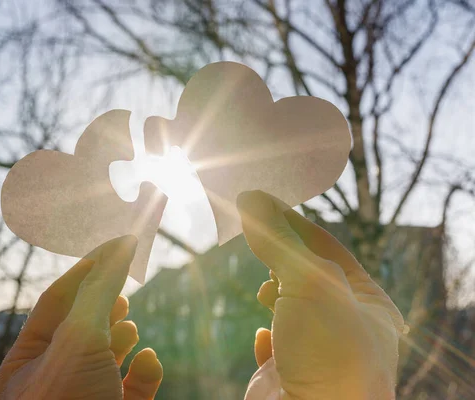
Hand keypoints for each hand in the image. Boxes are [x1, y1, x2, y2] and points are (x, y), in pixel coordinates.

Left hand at [0, 236, 161, 399]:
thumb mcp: (79, 338)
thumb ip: (99, 291)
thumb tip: (119, 247)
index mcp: (26, 365)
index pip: (55, 303)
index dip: (87, 270)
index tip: (115, 246)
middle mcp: (54, 382)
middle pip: (82, 327)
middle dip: (105, 303)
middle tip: (123, 286)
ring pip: (107, 356)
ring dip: (121, 335)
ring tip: (128, 324)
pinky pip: (133, 387)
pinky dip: (143, 370)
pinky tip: (147, 361)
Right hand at [238, 191, 404, 399]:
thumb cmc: (330, 351)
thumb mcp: (309, 282)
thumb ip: (279, 241)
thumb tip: (250, 199)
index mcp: (369, 302)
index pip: (328, 246)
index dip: (292, 221)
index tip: (259, 201)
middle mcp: (347, 326)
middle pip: (309, 274)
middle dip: (282, 254)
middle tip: (255, 234)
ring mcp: (316, 351)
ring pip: (292, 308)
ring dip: (276, 291)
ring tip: (265, 287)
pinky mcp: (286, 374)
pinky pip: (276, 346)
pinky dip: (266, 331)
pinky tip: (261, 328)